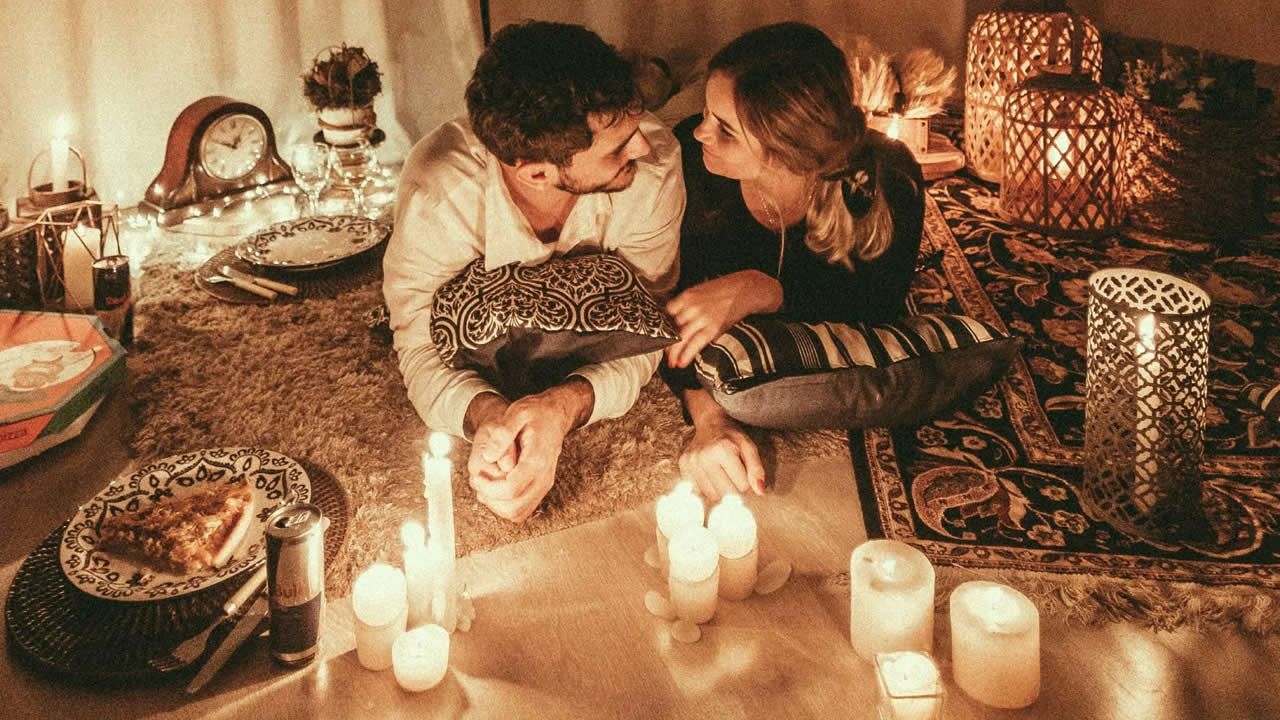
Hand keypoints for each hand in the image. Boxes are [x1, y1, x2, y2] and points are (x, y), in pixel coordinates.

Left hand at [467, 382, 590, 521]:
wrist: (557, 414)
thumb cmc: (537, 412)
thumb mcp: (517, 412)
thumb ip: (502, 434)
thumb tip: (488, 457)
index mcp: (537, 460)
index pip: (511, 489)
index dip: (488, 488)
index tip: (476, 476)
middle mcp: (544, 477)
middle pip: (514, 507)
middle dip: (490, 499)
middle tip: (478, 481)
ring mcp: (544, 485)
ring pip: (518, 512)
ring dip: (496, 505)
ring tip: (485, 486)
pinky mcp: (541, 488)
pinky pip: (523, 509)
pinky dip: (505, 506)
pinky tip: (495, 489)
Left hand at [665, 270, 780, 368]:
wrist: (745, 289)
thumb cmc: (724, 290)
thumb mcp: (701, 291)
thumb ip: (689, 304)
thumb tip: (681, 320)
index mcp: (687, 296)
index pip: (668, 312)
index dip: (665, 325)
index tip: (663, 334)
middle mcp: (691, 307)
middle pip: (672, 328)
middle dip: (667, 343)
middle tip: (664, 353)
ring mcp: (702, 318)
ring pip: (681, 338)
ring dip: (675, 352)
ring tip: (672, 363)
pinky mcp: (713, 327)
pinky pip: (696, 343)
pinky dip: (687, 354)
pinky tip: (682, 362)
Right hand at [679, 414, 765, 502]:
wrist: (710, 424)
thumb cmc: (732, 437)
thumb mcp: (749, 447)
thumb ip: (756, 469)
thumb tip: (760, 492)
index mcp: (723, 450)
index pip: (742, 485)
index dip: (746, 481)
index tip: (743, 471)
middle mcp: (704, 457)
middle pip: (726, 494)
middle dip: (734, 489)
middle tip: (734, 475)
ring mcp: (691, 463)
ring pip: (713, 496)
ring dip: (721, 491)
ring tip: (722, 475)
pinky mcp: (683, 467)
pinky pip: (699, 492)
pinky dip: (708, 488)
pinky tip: (711, 475)